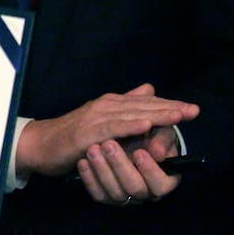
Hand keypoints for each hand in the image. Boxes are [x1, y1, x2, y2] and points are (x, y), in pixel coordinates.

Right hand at [16, 83, 198, 178]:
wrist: (39, 145)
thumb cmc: (70, 135)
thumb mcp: (100, 119)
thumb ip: (125, 106)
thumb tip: (149, 89)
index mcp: (110, 104)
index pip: (145, 103)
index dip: (168, 105)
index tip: (192, 109)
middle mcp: (105, 107)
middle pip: (142, 106)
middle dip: (169, 108)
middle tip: (193, 111)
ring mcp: (95, 119)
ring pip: (131, 115)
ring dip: (156, 115)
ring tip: (178, 116)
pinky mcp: (86, 134)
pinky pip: (112, 129)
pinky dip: (130, 126)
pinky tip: (146, 126)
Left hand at [77, 124, 183, 204]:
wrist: (130, 141)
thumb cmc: (151, 138)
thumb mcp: (161, 134)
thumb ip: (162, 140)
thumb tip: (158, 153)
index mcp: (164, 181)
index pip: (161, 185)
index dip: (150, 170)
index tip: (139, 152)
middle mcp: (145, 193)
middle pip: (135, 188)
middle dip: (120, 166)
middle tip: (108, 144)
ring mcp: (125, 197)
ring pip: (114, 192)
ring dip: (102, 170)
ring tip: (92, 149)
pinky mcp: (106, 197)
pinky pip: (97, 193)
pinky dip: (89, 177)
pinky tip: (83, 161)